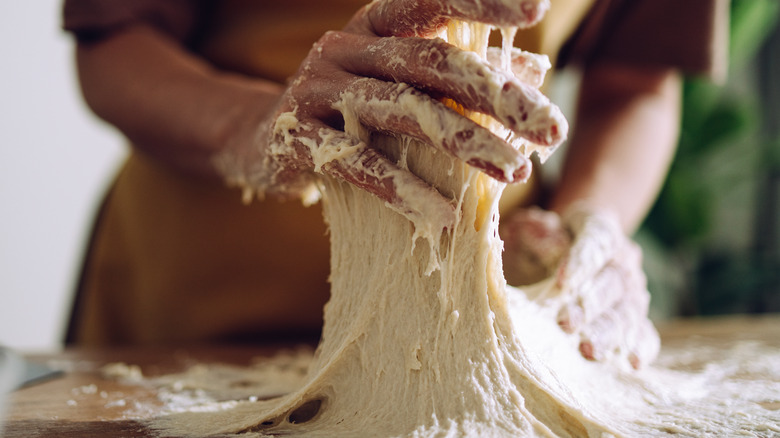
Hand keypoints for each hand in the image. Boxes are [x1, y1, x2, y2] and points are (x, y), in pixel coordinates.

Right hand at [216, 0, 566, 226]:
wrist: (263, 142)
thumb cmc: (350, 112)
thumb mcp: (402, 85)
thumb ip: (461, 75)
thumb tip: (534, 70)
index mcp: (373, 25)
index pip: (430, 1)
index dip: (481, 1)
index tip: (537, 8)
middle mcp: (343, 46)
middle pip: (428, 62)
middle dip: (496, 95)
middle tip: (550, 128)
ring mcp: (316, 89)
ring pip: (400, 109)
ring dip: (464, 142)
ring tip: (516, 172)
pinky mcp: (297, 137)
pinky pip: (356, 164)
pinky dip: (403, 189)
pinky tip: (446, 215)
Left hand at [501, 205, 659, 368]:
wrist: (550, 255)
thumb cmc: (535, 241)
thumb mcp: (526, 230)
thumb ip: (537, 233)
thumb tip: (554, 246)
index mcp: (599, 228)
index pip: (598, 239)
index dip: (582, 260)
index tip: (561, 282)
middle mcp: (623, 258)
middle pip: (613, 280)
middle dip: (590, 304)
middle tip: (565, 323)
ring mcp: (632, 291)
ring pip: (627, 311)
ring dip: (608, 332)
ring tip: (588, 350)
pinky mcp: (634, 319)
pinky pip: (645, 333)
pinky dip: (640, 348)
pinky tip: (631, 363)